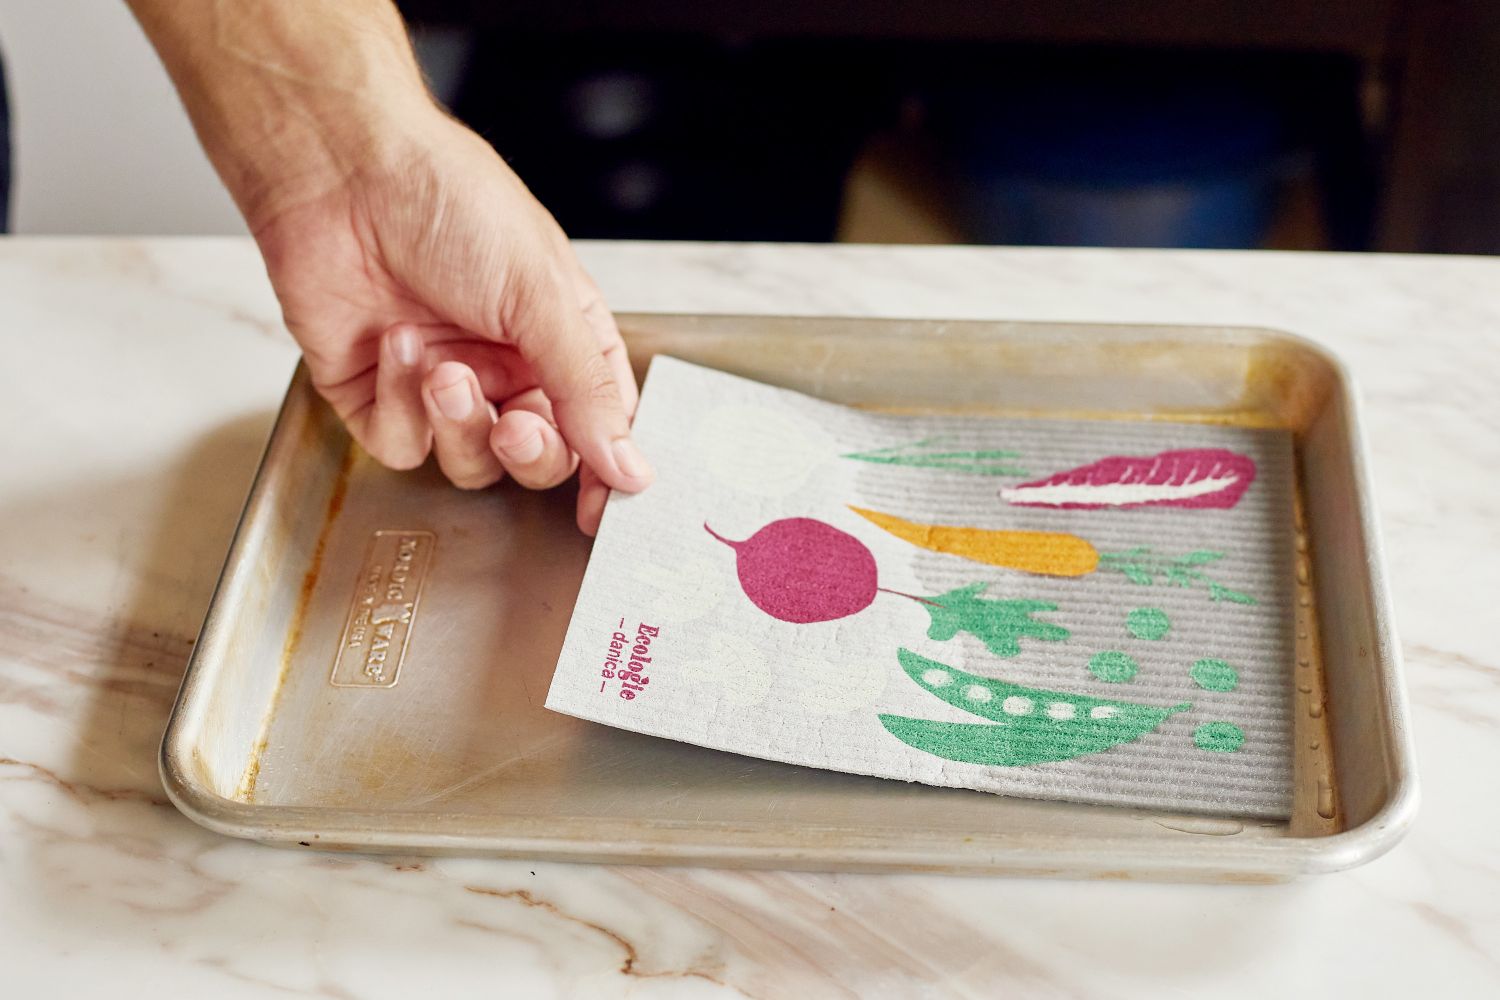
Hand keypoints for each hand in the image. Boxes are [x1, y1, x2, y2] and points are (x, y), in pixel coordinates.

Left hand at [250, 110, 651, 533]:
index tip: (605, 509)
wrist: (342, 174)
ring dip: (460, 423)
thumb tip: (633, 468)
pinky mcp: (377, 397)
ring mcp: (440, 386)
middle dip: (529, 451)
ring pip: (470, 462)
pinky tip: (393, 346)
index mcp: (560, 336)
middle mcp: (504, 365)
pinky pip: (403, 445)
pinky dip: (401, 405)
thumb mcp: (542, 296)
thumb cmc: (451, 204)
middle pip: (537, 458)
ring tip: (441, 367)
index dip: (604, 468)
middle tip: (517, 426)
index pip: (599, 423)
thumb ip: (587, 392)